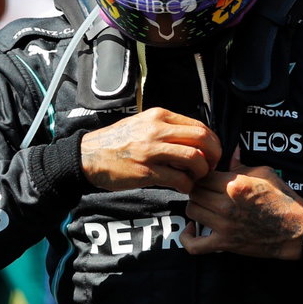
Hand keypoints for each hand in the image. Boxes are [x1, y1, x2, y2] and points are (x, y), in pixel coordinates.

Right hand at [79, 108, 220, 193]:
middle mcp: (157, 130)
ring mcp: (151, 151)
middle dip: (214, 156)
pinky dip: (187, 186)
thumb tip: (196, 140)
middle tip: (211, 167)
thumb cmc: (118, 142)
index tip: (213, 154)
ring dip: (202, 172)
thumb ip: (167, 128)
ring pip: (194, 159)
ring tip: (196, 178)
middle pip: (202, 140)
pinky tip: (183, 187)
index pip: (199, 126)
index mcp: (159, 116)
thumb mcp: (142, 124)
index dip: (213, 142)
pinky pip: (179, 179)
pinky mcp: (146, 171)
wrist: (88, 156)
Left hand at [182, 149, 302, 258]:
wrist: (296, 230)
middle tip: (205, 191)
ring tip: (203, 206)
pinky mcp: (225, 243)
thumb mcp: (266, 174)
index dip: (203, 175)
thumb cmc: (283, 200)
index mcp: (235, 184)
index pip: (203, 175)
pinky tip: (191, 229)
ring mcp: (224, 225)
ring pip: (191, 211)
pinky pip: (195, 245)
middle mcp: (226, 204)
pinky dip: (187, 238)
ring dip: (195, 207)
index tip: (208, 178)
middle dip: (198, 189)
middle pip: (194, 192)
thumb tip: (231, 150)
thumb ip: (242, 164)